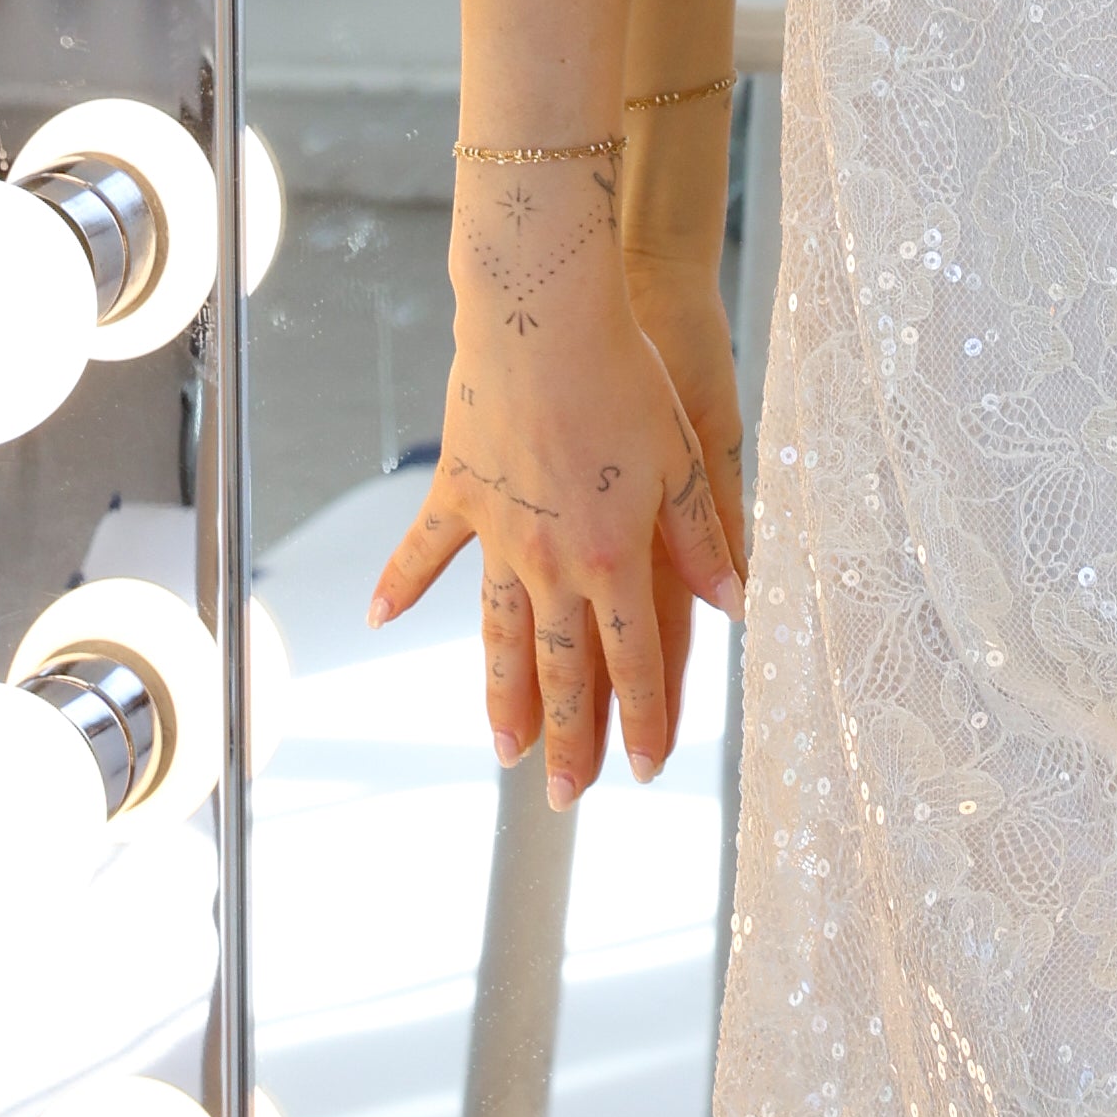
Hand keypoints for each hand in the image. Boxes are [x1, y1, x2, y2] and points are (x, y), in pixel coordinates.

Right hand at [371, 217, 743, 805]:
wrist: (546, 316)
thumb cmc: (628, 378)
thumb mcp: (685, 458)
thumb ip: (706, 540)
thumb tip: (740, 606)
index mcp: (618, 556)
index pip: (636, 660)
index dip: (643, 720)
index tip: (643, 772)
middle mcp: (554, 560)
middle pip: (562, 669)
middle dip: (570, 739)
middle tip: (565, 800)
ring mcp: (499, 531)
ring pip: (499, 634)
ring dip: (500, 696)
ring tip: (501, 750)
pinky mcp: (459, 490)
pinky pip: (427, 550)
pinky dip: (401, 585)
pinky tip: (377, 620)